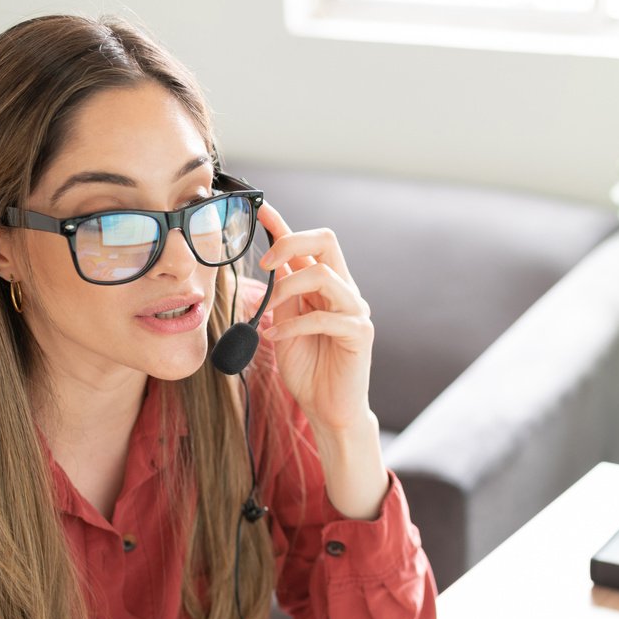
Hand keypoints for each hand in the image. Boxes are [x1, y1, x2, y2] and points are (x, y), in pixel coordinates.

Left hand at [253, 203, 373, 434]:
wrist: (328, 410)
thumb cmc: (308, 370)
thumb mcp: (284, 325)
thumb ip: (282, 297)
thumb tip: (270, 266)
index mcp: (325, 286)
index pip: (308, 245)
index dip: (283, 224)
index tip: (259, 209)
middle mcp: (343, 291)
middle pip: (326, 241)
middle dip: (290, 242)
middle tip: (264, 263)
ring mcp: (355, 309)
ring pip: (322, 274)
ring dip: (287, 288)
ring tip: (269, 312)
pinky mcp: (359, 332)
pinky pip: (324, 316)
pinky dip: (293, 325)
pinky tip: (275, 336)